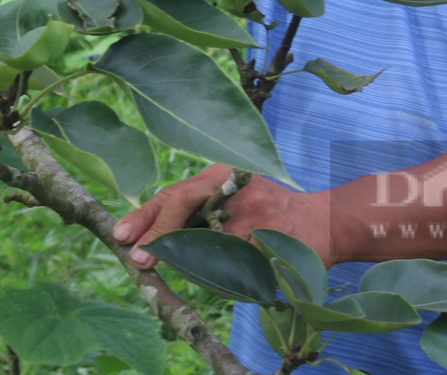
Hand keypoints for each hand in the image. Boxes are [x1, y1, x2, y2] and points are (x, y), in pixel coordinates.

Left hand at [111, 165, 333, 268]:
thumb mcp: (232, 197)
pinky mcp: (270, 234)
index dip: (145, 216)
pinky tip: (225, 274)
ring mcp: (253, 208)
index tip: (121, 236)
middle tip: (139, 260)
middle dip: (157, 234)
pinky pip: (233, 260)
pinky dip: (223, 272)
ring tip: (179, 266)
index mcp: (221, 173)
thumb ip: (197, 208)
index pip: (173, 193)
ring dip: (187, 258)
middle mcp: (235, 184)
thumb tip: (148, 236)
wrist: (325, 220)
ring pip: (204, 236)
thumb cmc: (268, 211)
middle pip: (182, 202)